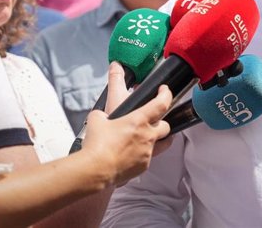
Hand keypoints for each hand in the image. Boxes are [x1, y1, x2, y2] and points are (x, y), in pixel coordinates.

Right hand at [81, 62, 172, 186]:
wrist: (95, 170)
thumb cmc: (97, 146)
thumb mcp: (96, 119)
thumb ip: (102, 114)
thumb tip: (102, 115)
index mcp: (139, 121)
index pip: (161, 104)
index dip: (166, 95)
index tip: (164, 91)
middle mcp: (147, 136)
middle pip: (166, 126)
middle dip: (162, 122)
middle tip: (154, 120)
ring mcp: (147, 152)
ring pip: (162, 144)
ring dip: (157, 139)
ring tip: (147, 138)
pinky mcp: (143, 166)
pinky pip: (148, 158)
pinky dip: (143, 155)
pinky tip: (132, 154)